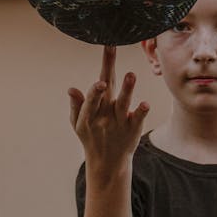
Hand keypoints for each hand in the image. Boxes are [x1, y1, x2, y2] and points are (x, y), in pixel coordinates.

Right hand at [68, 46, 148, 166]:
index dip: (95, 90)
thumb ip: (77, 106)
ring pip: (123, 104)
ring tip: (131, 74)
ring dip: (127, 89)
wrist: (107, 163)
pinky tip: (145, 104)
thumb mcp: (79, 125)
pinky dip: (141, 112)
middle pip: (106, 93)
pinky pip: (137, 119)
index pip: (92, 97)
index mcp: (89, 114)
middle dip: (108, 73)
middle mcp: (104, 116)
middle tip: (111, 53)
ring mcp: (119, 122)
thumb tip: (71, 89)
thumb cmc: (92, 137)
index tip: (99, 80)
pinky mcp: (133, 128)